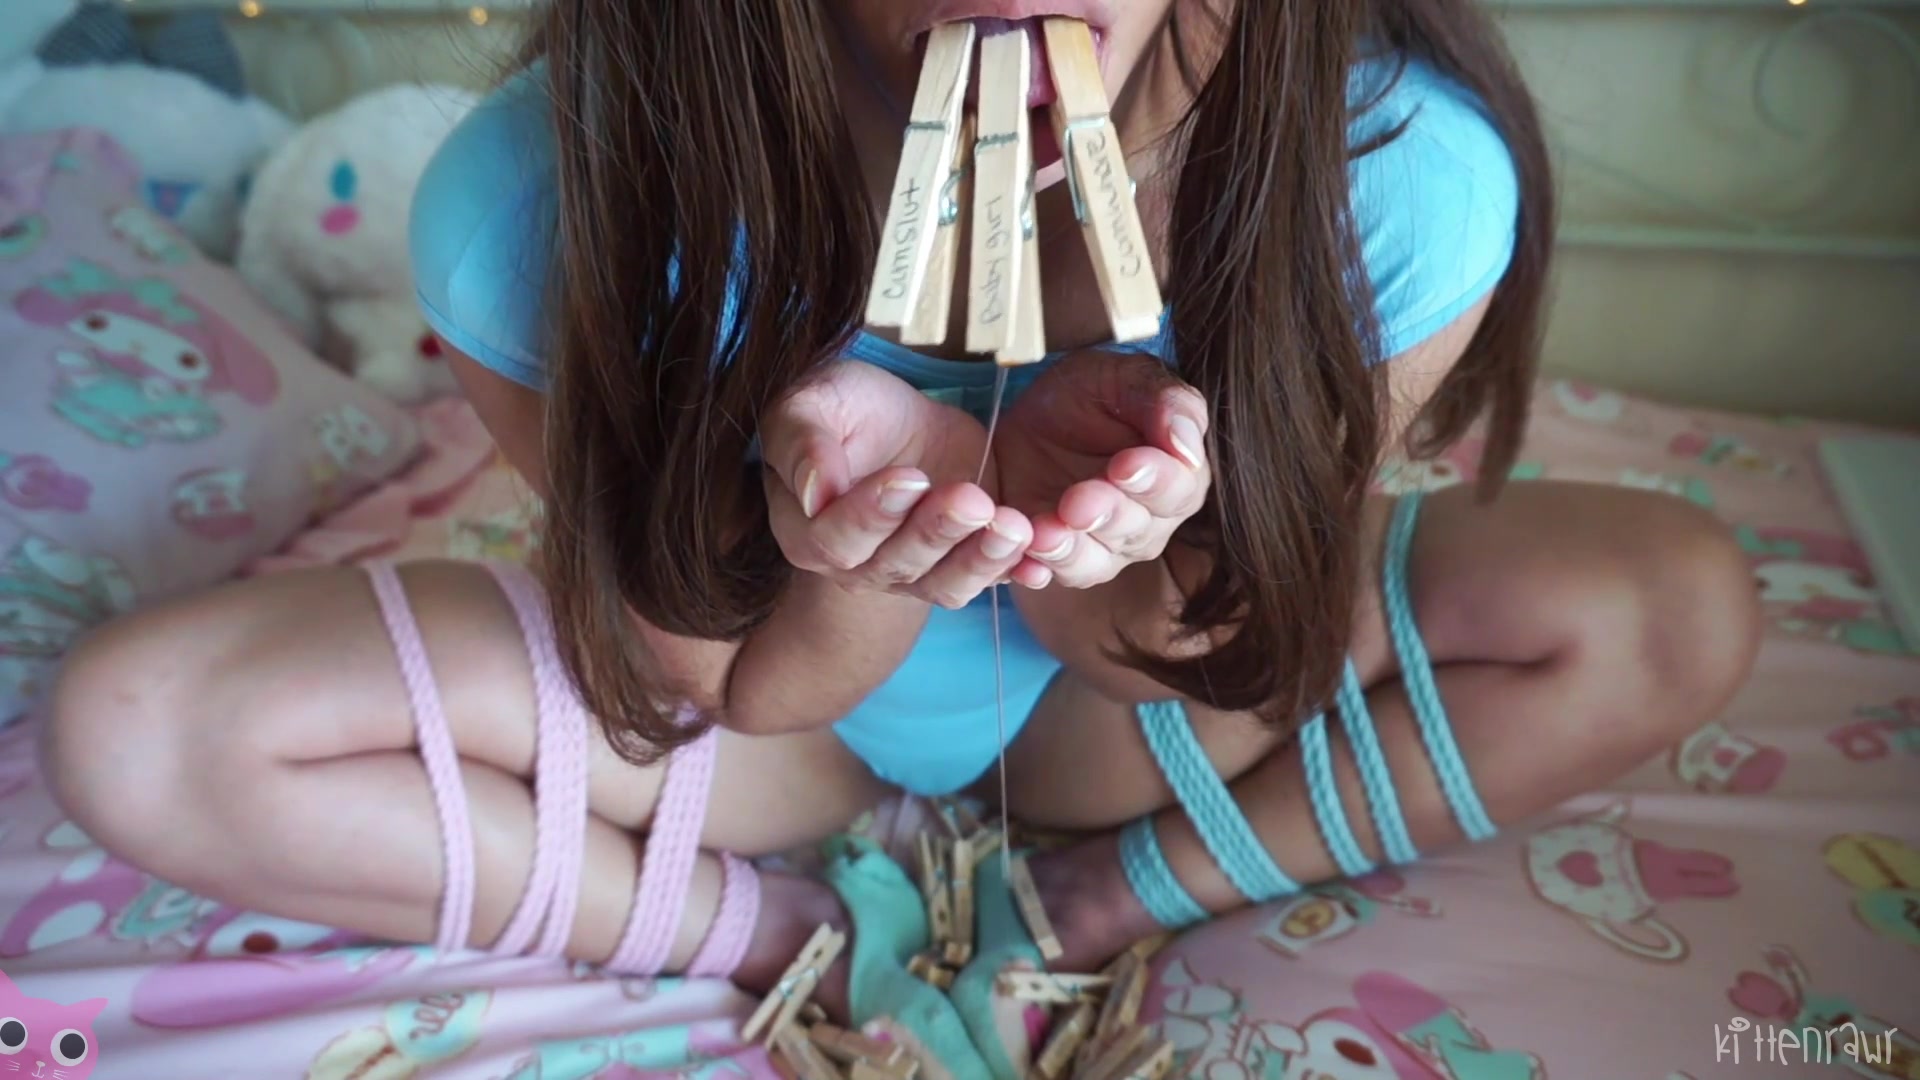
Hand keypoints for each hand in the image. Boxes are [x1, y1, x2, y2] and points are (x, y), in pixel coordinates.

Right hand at [760, 362, 1033, 607]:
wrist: (900, 421)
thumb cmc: (844, 411)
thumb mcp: (812, 405)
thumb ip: (802, 444)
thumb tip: (812, 491)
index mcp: (809, 532)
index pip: (835, 539)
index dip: (872, 515)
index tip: (909, 477)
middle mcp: (859, 567)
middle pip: (898, 564)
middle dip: (938, 531)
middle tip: (971, 499)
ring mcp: (914, 574)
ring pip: (947, 582)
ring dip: (982, 559)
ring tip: (1014, 527)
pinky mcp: (963, 563)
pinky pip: (989, 580)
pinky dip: (1016, 571)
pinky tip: (1040, 559)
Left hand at [994, 351, 1210, 587]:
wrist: (1030, 416)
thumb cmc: (1092, 394)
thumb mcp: (1124, 378)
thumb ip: (1164, 401)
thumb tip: (1187, 443)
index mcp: (1175, 476)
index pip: (1177, 488)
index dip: (1154, 480)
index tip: (1126, 465)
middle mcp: (1146, 522)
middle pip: (1134, 531)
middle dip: (1106, 515)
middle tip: (1076, 502)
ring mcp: (1102, 547)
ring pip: (1093, 561)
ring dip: (1069, 551)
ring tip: (1044, 533)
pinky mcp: (1055, 557)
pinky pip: (1049, 574)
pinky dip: (1034, 571)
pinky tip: (1021, 563)